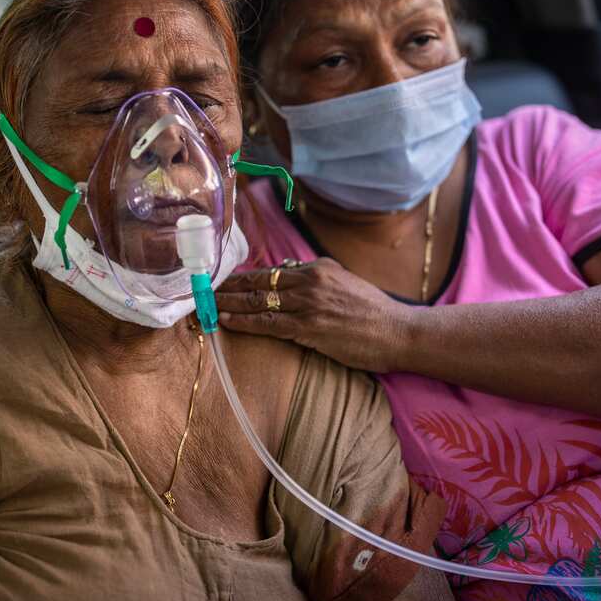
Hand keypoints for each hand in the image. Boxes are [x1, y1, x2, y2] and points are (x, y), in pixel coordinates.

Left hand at [216, 258, 410, 372]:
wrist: (398, 332)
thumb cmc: (373, 313)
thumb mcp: (345, 284)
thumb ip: (317, 280)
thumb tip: (288, 278)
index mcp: (318, 268)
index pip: (270, 270)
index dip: (241, 278)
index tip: (222, 282)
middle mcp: (310, 281)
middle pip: (257, 282)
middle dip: (227, 288)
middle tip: (201, 291)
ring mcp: (308, 303)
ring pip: (257, 301)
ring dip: (228, 304)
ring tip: (205, 306)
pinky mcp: (309, 327)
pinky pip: (268, 323)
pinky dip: (243, 321)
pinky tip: (226, 321)